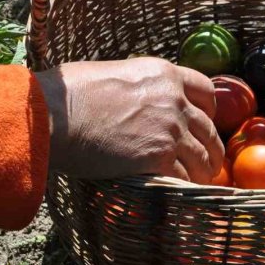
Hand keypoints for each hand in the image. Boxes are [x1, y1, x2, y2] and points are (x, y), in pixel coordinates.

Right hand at [34, 57, 223, 182]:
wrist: (54, 116)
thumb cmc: (70, 93)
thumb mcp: (115, 74)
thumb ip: (140, 87)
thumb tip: (139, 100)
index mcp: (164, 74)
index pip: (206, 90)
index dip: (208, 110)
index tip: (205, 122)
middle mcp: (174, 100)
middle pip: (209, 128)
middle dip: (211, 146)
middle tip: (209, 160)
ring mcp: (170, 130)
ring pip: (203, 156)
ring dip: (204, 170)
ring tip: (200, 180)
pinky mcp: (159, 157)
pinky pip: (184, 176)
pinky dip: (184, 185)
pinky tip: (181, 191)